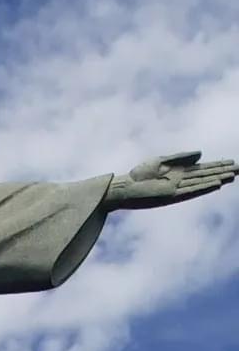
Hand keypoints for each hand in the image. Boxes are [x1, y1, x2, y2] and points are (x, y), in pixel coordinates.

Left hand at [107, 151, 235, 208]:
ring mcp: (177, 189)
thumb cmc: (139, 175)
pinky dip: (204, 187)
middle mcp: (181, 181)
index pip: (203, 168)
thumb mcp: (161, 160)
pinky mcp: (170, 196)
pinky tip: (216, 183)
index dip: (217, 165)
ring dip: (217, 179)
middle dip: (223, 172)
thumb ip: (181, 157)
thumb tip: (202, 154)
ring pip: (202, 183)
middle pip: (206, 175)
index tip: (232, 162)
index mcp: (179, 172)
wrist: (123, 187)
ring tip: (233, 176)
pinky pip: (191, 190)